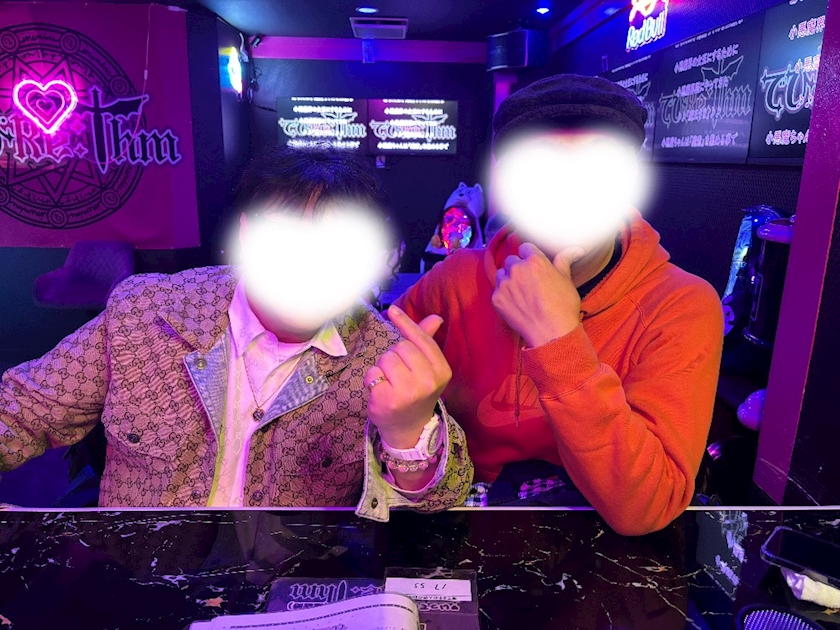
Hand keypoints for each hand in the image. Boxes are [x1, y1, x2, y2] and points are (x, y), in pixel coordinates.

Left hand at [365, 305, 451, 448]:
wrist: (408, 428)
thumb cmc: (416, 392)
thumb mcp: (428, 369)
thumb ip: (427, 341)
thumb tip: (436, 317)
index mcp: (441, 371)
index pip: (421, 339)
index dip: (405, 323)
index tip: (392, 310)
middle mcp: (428, 381)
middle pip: (401, 346)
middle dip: (395, 355)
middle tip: (399, 374)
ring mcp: (407, 392)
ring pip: (386, 358)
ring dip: (382, 367)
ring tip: (390, 382)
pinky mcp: (387, 400)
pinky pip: (372, 373)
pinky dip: (371, 379)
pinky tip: (380, 390)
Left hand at [492, 243, 585, 347]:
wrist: (551, 333)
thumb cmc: (562, 307)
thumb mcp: (566, 280)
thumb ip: (565, 260)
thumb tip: (576, 250)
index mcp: (534, 261)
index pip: (525, 248)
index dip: (530, 256)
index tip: (534, 266)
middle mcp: (517, 269)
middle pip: (512, 260)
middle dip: (518, 268)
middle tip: (529, 282)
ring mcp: (505, 284)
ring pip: (502, 274)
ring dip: (509, 279)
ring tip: (522, 293)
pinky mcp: (497, 299)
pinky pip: (497, 291)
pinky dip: (504, 295)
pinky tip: (517, 304)